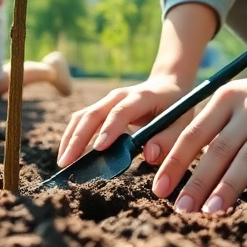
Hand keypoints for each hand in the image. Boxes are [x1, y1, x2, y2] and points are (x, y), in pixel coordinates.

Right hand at [57, 74, 185, 168]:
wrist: (168, 84)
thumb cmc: (177, 106)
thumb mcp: (183, 122)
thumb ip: (169, 139)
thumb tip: (149, 156)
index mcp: (141, 97)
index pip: (121, 112)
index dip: (109, 129)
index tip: (99, 149)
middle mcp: (119, 96)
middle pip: (93, 114)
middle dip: (78, 138)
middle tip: (68, 163)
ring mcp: (107, 100)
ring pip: (82, 116)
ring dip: (70, 138)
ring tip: (63, 163)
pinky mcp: (101, 108)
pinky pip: (82, 120)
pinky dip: (72, 136)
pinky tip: (68, 154)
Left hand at [153, 61, 246, 213]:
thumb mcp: (232, 100)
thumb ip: (210, 127)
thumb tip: (177, 165)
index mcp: (224, 99)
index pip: (193, 134)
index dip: (175, 162)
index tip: (159, 189)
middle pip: (219, 148)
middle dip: (198, 181)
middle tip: (182, 209)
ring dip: (229, 185)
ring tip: (213, 211)